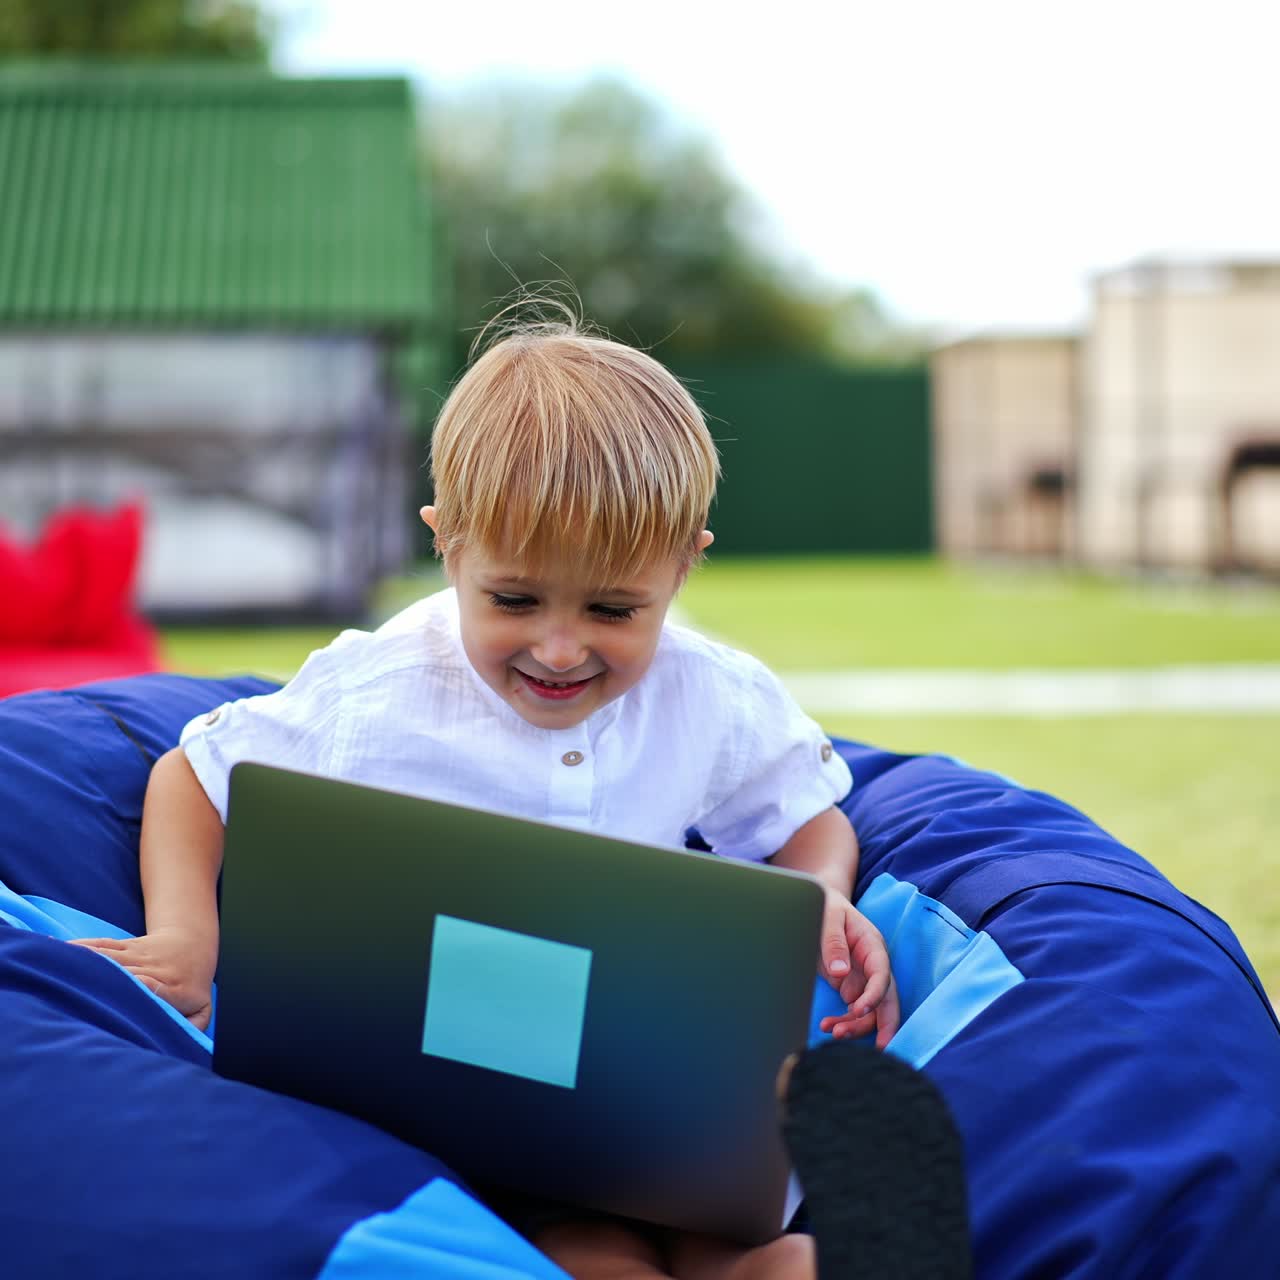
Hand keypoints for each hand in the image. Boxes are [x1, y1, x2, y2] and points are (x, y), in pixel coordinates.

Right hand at [69, 927, 214, 1031]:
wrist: (192, 943)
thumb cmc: (193, 987)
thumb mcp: (200, 1008)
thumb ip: (193, 1026)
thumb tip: (179, 1043)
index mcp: (173, 989)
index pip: (149, 990)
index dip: (130, 992)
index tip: (109, 1002)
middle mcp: (154, 968)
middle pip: (123, 973)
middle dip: (99, 982)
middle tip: (68, 991)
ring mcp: (138, 954)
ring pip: (108, 956)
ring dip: (83, 962)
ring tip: (55, 969)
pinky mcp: (124, 945)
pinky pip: (101, 945)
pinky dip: (79, 948)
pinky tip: (56, 949)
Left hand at [816, 891, 899, 1049]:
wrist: (821, 905)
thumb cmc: (827, 906)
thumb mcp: (828, 916)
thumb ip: (833, 942)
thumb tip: (841, 972)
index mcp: (873, 946)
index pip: (882, 975)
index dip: (874, 995)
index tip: (858, 1009)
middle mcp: (873, 966)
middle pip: (886, 1000)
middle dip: (885, 1025)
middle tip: (880, 1049)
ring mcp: (863, 979)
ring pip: (870, 1011)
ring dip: (857, 1026)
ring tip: (833, 1033)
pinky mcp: (850, 988)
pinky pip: (853, 1012)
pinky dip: (843, 1022)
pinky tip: (827, 1026)